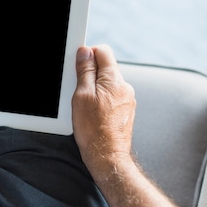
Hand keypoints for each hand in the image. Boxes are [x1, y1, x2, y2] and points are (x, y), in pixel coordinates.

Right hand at [72, 44, 135, 171]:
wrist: (107, 156)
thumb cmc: (93, 130)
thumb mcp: (82, 96)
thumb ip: (85, 71)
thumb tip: (85, 52)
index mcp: (114, 80)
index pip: (103, 51)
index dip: (88, 55)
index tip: (78, 66)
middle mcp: (124, 87)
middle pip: (105, 68)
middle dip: (90, 74)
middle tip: (78, 91)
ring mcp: (127, 99)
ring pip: (108, 83)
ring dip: (96, 89)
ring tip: (86, 106)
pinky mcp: (126, 111)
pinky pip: (112, 97)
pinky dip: (102, 100)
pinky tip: (93, 114)